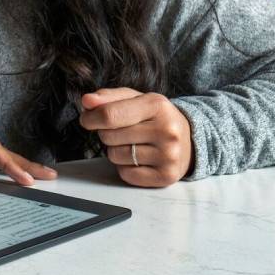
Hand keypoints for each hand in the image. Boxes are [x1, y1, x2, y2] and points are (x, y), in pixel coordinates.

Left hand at [79, 87, 193, 187]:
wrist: (188, 140)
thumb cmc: (153, 117)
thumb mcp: (134, 99)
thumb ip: (107, 97)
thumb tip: (86, 101)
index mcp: (156, 105)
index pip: (109, 114)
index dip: (91, 118)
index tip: (87, 119)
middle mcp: (166, 130)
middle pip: (109, 136)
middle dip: (106, 133)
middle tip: (121, 131)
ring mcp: (168, 155)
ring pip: (115, 156)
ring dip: (115, 151)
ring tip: (132, 144)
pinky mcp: (166, 176)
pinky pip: (126, 174)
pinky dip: (124, 168)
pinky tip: (138, 159)